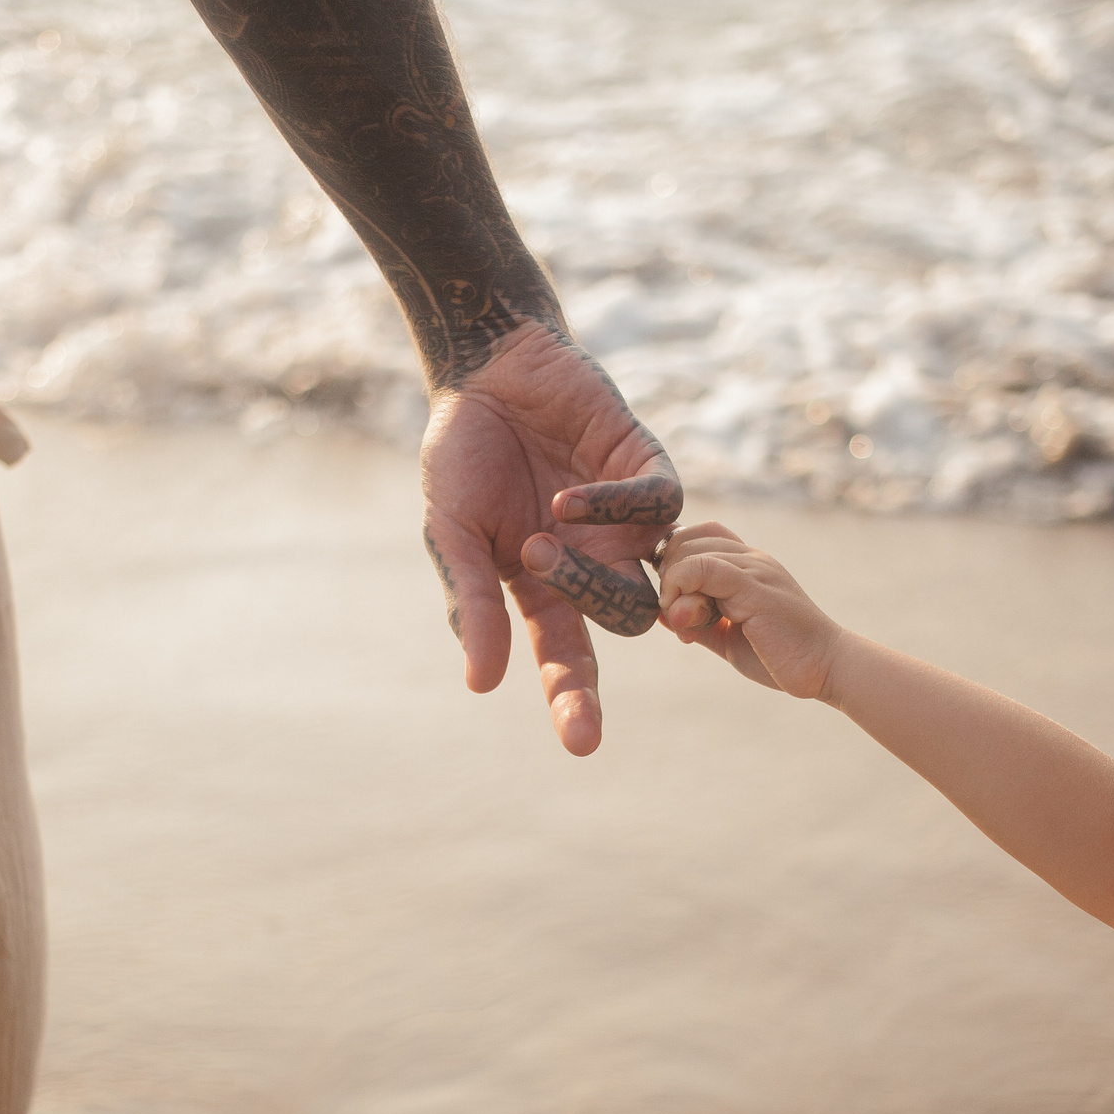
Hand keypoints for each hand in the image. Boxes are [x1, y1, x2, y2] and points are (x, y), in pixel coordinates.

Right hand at [420, 322, 683, 755]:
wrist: (485, 369)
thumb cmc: (462, 453)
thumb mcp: (451, 532)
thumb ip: (470, 601)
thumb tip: (483, 683)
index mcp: (545, 588)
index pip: (570, 661)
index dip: (576, 703)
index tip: (582, 745)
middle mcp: (596, 562)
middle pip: (627, 622)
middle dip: (582, 603)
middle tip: (530, 557)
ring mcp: (628, 520)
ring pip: (654, 578)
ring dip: (599, 563)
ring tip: (543, 522)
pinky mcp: (647, 469)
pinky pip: (661, 509)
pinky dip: (617, 508)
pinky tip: (568, 493)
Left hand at [656, 523, 845, 699]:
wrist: (826, 668)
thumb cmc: (779, 655)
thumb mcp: (727, 637)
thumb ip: (695, 622)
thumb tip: (661, 610)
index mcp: (747, 564)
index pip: (698, 534)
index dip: (673, 562)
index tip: (673, 602)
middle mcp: (751, 558)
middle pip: (686, 539)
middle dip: (667, 576)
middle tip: (678, 618)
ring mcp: (754, 568)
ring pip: (689, 551)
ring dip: (672, 587)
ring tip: (685, 624)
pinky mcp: (754, 587)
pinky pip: (703, 568)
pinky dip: (681, 588)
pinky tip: (686, 620)